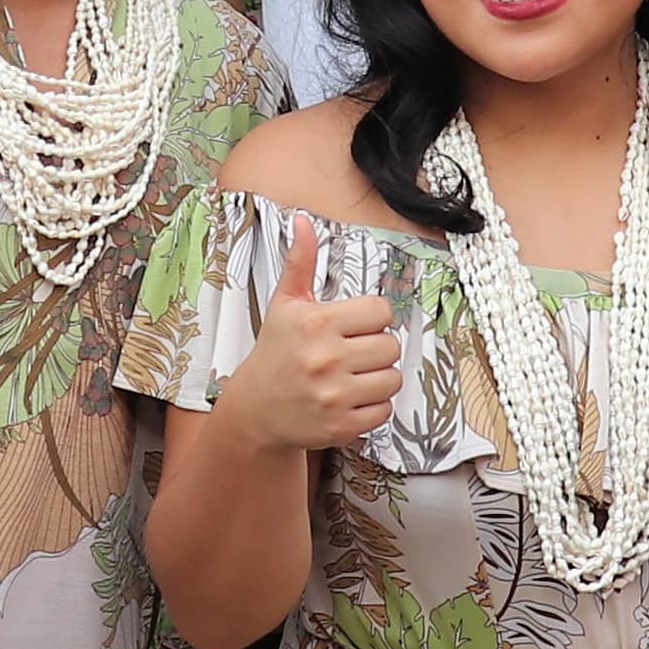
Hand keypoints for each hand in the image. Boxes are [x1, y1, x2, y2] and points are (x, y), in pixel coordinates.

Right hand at [217, 227, 400, 456]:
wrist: (255, 410)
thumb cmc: (275, 353)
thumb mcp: (285, 304)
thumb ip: (301, 262)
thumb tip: (303, 222)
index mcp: (317, 324)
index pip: (381, 311)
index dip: (373, 318)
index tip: (357, 325)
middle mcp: (326, 360)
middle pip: (391, 346)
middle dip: (376, 348)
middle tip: (353, 352)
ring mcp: (334, 396)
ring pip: (392, 379)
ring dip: (379, 377)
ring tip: (353, 375)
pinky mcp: (341, 426)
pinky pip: (384, 410)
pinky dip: (373, 406)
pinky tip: (351, 398)